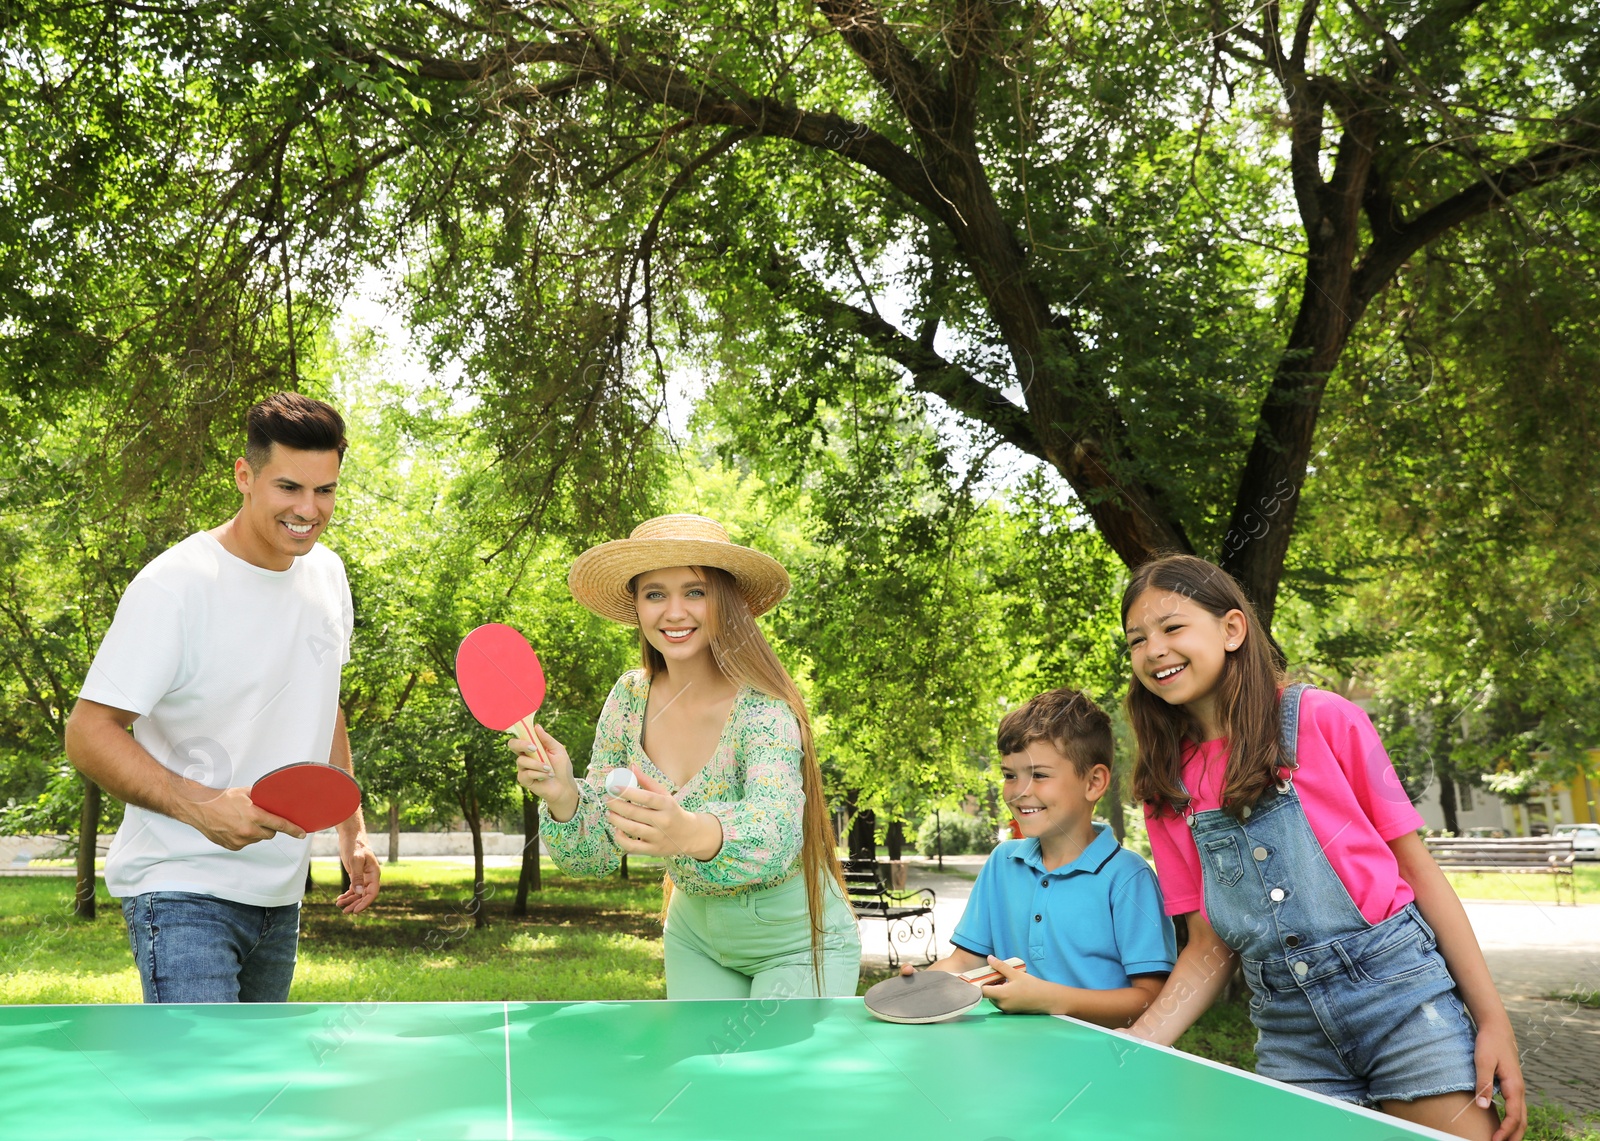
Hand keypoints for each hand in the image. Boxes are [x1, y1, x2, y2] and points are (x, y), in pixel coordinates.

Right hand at [181, 786, 305, 849]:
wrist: (200, 808)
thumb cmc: (222, 799)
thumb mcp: (246, 793)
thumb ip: (262, 798)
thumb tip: (274, 800)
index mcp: (253, 816)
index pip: (279, 825)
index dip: (293, 830)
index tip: (302, 834)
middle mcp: (248, 830)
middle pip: (270, 833)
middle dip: (269, 827)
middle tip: (260, 818)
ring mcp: (240, 840)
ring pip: (258, 838)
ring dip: (256, 832)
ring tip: (242, 821)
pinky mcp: (233, 846)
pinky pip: (246, 843)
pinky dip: (245, 837)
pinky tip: (235, 827)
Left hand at [336, 834, 380, 914]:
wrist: (351, 835)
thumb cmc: (354, 845)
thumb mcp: (355, 860)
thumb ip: (357, 876)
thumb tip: (360, 893)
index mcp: (374, 873)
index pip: (372, 892)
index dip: (365, 903)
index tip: (355, 911)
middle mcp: (370, 876)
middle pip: (365, 895)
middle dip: (355, 904)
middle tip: (344, 911)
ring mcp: (364, 876)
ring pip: (359, 893)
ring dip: (350, 900)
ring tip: (339, 905)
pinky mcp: (356, 875)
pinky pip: (354, 888)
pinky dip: (347, 894)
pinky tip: (340, 899)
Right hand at [509, 726, 578, 819]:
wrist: (564, 786)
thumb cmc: (562, 767)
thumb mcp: (558, 750)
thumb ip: (547, 739)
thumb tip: (536, 726)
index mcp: (532, 747)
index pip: (521, 736)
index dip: (520, 732)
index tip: (528, 731)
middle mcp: (525, 756)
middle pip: (513, 745)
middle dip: (522, 744)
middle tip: (534, 748)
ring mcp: (523, 768)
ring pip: (521, 761)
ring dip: (538, 764)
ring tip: (549, 769)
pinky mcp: (523, 779)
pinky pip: (527, 773)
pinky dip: (539, 774)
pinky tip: (547, 776)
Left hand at [606, 767, 721, 860]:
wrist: (689, 835)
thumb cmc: (672, 811)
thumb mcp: (665, 795)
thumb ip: (647, 782)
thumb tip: (631, 767)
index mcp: (667, 805)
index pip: (646, 798)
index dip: (628, 792)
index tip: (613, 787)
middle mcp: (663, 822)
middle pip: (635, 813)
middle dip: (616, 805)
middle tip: (607, 800)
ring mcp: (658, 837)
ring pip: (631, 829)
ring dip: (616, 820)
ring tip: (609, 813)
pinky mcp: (653, 850)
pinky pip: (632, 846)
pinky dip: (621, 838)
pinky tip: (617, 830)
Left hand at [980, 956, 1052, 1013]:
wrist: (1047, 999)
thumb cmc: (1032, 986)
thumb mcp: (1016, 973)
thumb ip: (1000, 966)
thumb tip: (989, 958)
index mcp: (1001, 995)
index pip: (982, 991)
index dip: (980, 983)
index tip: (982, 976)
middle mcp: (1002, 1005)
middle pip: (988, 994)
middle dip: (990, 984)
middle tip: (997, 975)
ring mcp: (1006, 1010)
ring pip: (995, 998)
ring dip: (997, 989)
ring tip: (1006, 980)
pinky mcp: (1011, 1012)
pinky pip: (1001, 1002)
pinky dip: (1002, 995)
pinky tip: (1011, 987)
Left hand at [1477, 1017, 1525, 1140]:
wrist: (1497, 1028)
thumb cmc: (1489, 1043)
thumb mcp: (1482, 1061)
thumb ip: (1483, 1083)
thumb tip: (1484, 1107)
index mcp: (1514, 1086)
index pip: (1514, 1116)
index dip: (1505, 1131)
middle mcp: (1519, 1089)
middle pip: (1522, 1120)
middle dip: (1514, 1136)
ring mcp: (1517, 1087)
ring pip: (1521, 1114)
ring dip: (1515, 1129)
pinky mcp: (1512, 1085)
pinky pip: (1516, 1107)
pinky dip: (1513, 1120)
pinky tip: (1504, 1124)